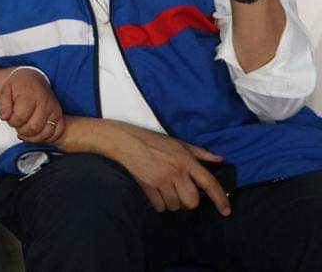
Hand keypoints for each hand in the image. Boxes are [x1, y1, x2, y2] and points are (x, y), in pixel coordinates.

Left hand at [0, 67, 63, 143]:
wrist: (34, 79)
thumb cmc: (19, 86)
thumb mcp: (5, 90)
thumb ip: (3, 104)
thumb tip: (5, 117)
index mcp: (31, 95)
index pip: (20, 118)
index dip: (12, 121)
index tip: (10, 117)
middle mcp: (45, 103)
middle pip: (33, 128)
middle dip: (21, 130)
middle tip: (17, 123)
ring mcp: (54, 110)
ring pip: (45, 133)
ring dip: (32, 136)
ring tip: (25, 128)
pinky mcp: (60, 116)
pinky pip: (56, 134)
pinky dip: (45, 137)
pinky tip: (36, 133)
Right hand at [102, 122, 230, 215]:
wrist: (125, 141)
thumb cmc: (152, 141)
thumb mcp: (178, 143)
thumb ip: (199, 153)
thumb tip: (219, 159)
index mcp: (186, 161)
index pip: (210, 183)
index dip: (221, 199)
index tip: (226, 211)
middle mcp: (176, 172)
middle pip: (192, 201)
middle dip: (188, 202)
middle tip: (181, 193)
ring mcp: (161, 180)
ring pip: (175, 205)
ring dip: (172, 203)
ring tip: (165, 191)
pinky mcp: (148, 186)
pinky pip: (160, 206)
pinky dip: (159, 204)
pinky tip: (155, 193)